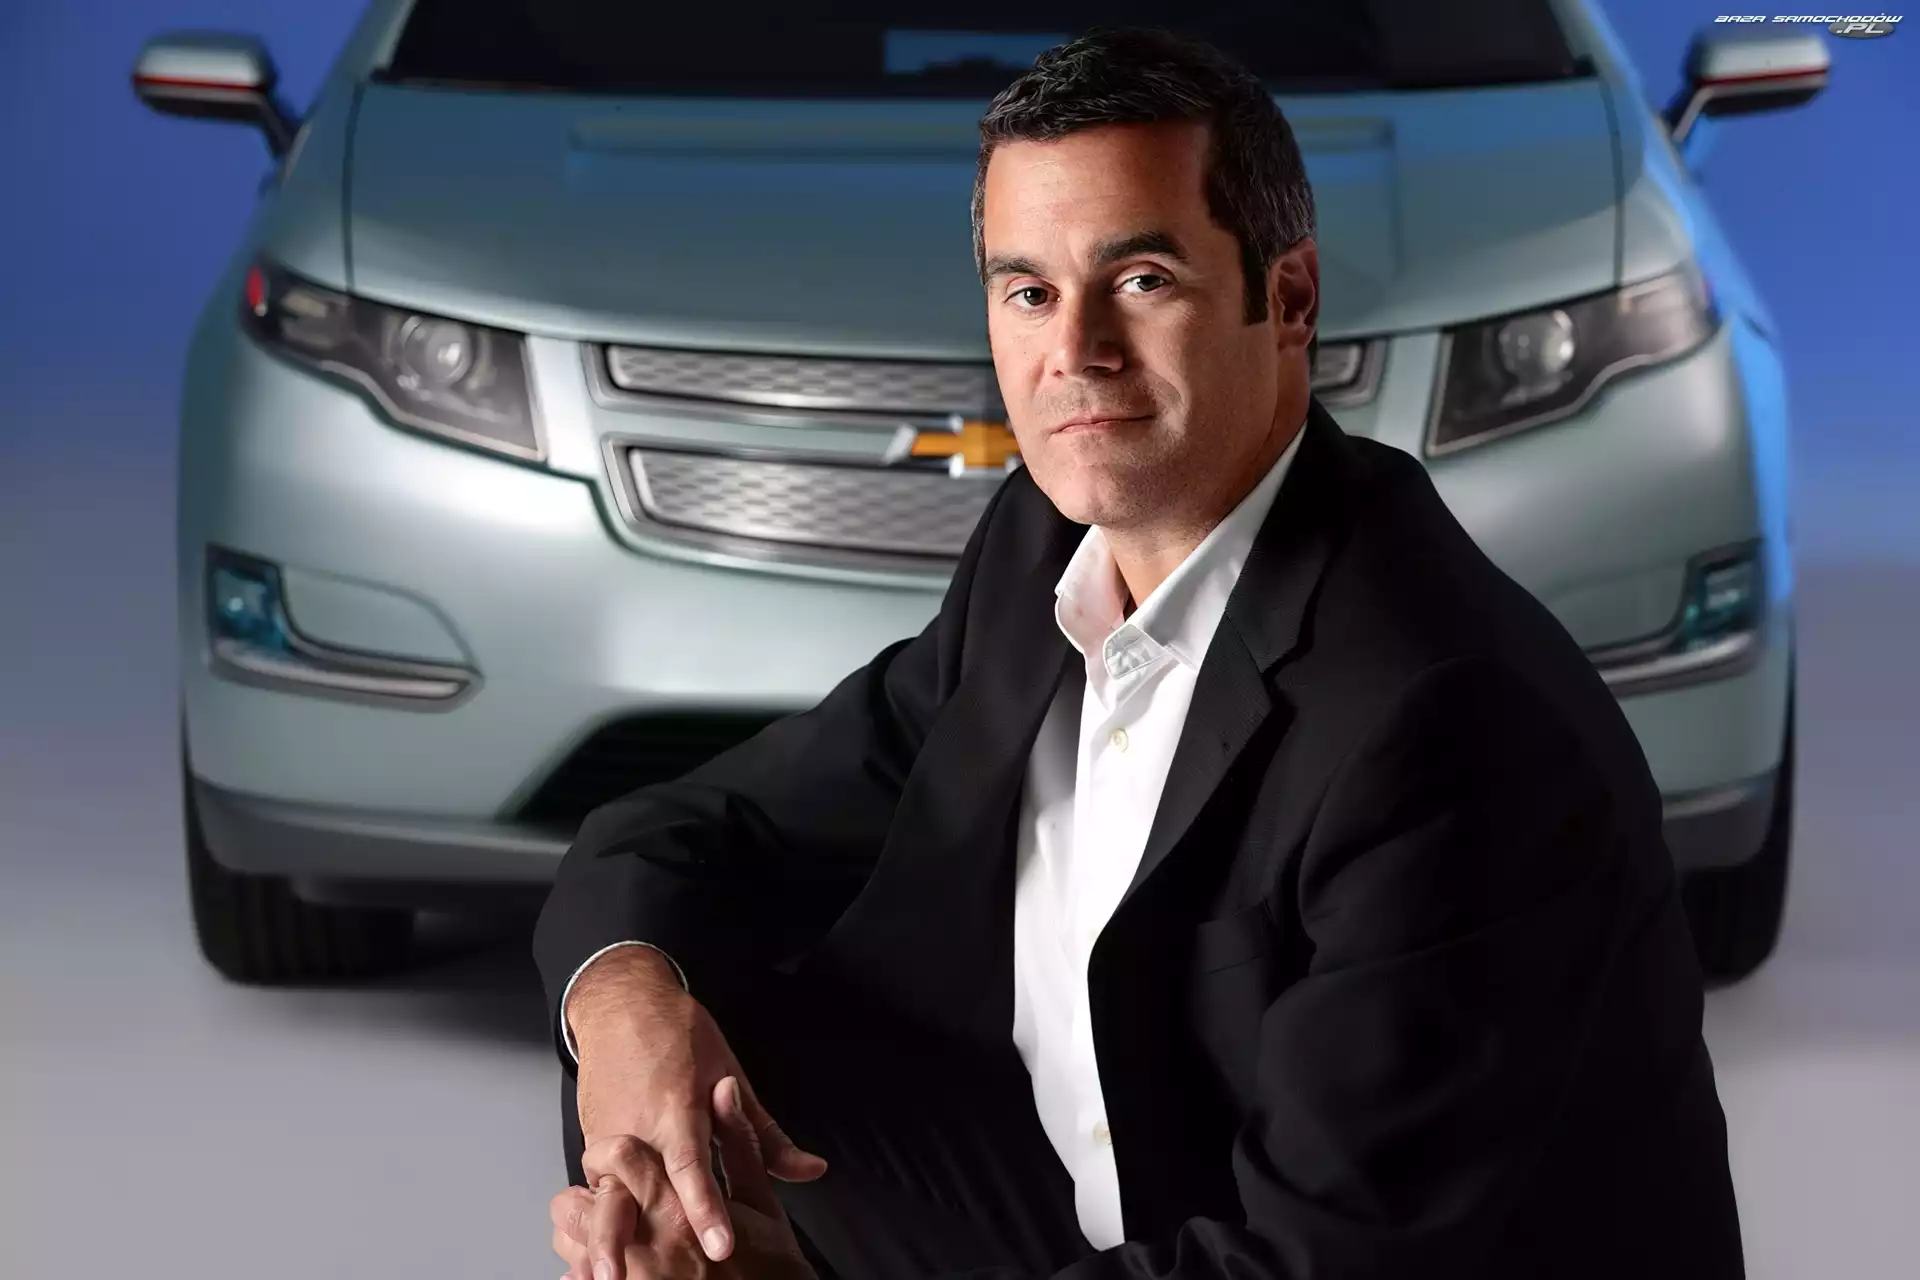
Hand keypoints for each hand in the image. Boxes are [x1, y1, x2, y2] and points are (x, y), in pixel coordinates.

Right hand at [566, 949, 826, 1263]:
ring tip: (606, 1276)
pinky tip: (597, 1250)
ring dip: (604, 1234)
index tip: (719, 1245)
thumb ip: (765, 1135)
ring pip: (605, 1193)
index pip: (694, 1168)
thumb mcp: (729, 1071)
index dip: (706, 1209)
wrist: (621, 1002)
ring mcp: (608, 1133)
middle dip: (637, 1239)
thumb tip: (810, 1170)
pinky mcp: (590, 1137)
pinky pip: (595, 1184)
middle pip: (637, 1191)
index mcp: (679, 1108)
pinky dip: (595, 1215)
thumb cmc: (677, 1032)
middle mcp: (639, 1126)